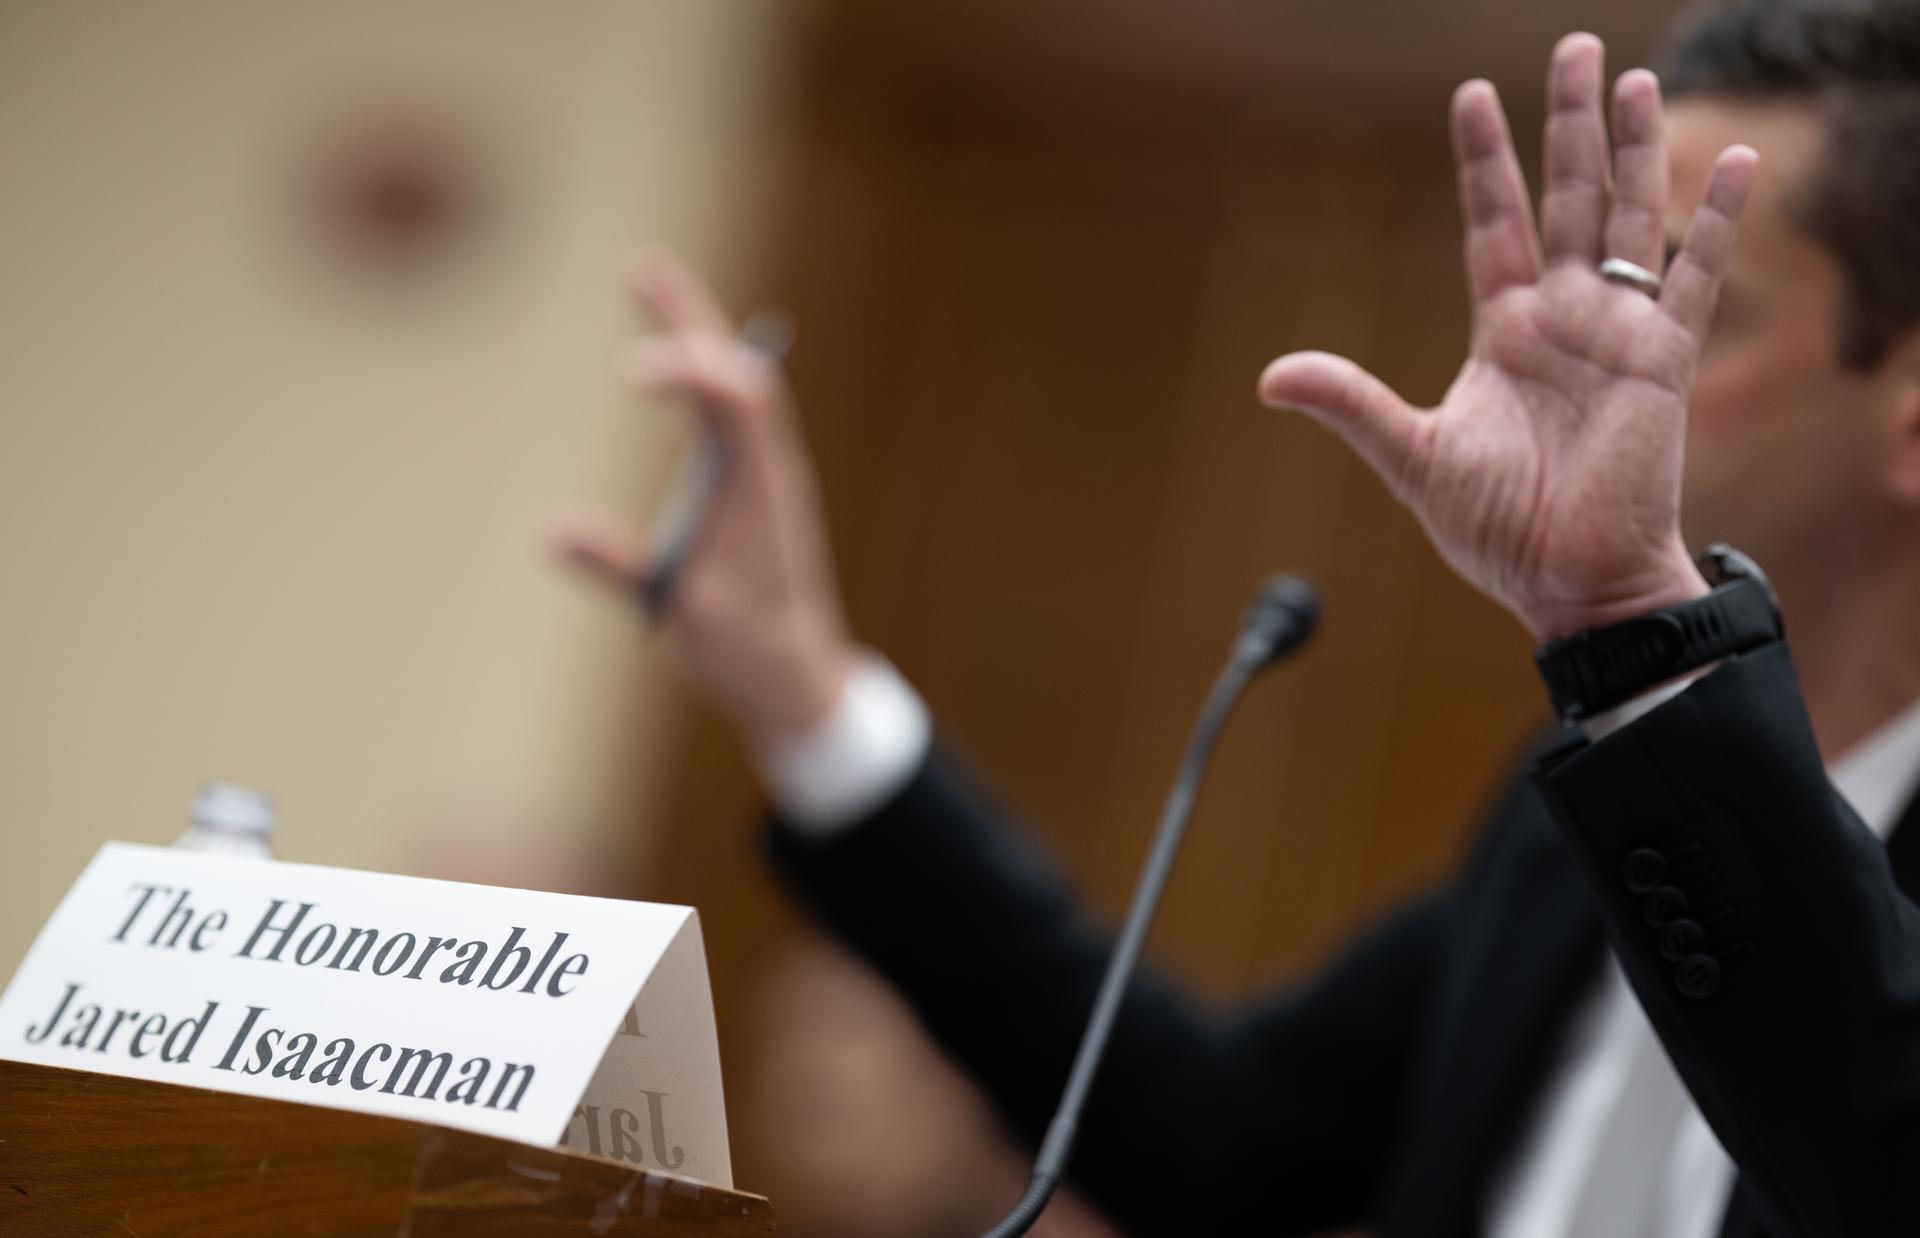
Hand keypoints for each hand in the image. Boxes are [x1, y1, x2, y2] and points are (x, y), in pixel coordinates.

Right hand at [550, 254, 854, 742]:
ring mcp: (761, 472)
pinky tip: (676, 358)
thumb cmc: (747, 649)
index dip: (689, 370)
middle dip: (688, 316)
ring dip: (693, 331)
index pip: (733, 401)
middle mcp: (768, 466)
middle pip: (736, 367)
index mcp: (762, 488)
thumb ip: (622, 569)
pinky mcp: (747, 486)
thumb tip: (552, 532)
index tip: (631, 372)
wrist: (798, 677)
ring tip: (647, 279)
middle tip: (641, 267)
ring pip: (733, 381)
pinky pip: (726, 410)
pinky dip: (698, 373)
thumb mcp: (682, 614)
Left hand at [1258, 34, 1757, 641]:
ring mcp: (1616, 333)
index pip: (1493, 223)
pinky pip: (1695, 275)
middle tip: (1573, 49)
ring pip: (1628, 218)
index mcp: (1502, 331)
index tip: (1474, 94)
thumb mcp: (1413, 456)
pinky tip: (1729, 159)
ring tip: (1632, 78)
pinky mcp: (1664, 361)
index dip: (1485, 161)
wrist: (1570, 582)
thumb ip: (1352, 405)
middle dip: (1567, 126)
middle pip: (1567, 198)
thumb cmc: (1498, 529)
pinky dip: (1714, 219)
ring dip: (1633, 150)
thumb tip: (1269, 377)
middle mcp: (1562, 318)